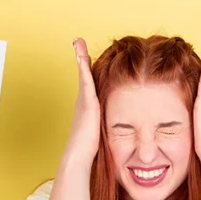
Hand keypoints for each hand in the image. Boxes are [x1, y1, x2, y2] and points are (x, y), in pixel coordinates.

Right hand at [63, 39, 100, 165]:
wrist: (78, 157)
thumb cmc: (91, 151)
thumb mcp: (103, 135)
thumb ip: (108, 128)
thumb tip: (122, 135)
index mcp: (88, 108)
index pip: (90, 85)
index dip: (88, 71)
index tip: (87, 59)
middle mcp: (83, 101)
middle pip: (84, 75)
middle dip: (81, 57)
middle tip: (78, 42)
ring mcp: (83, 101)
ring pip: (83, 74)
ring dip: (80, 56)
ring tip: (78, 42)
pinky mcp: (86, 103)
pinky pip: (85, 80)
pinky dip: (83, 67)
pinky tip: (83, 56)